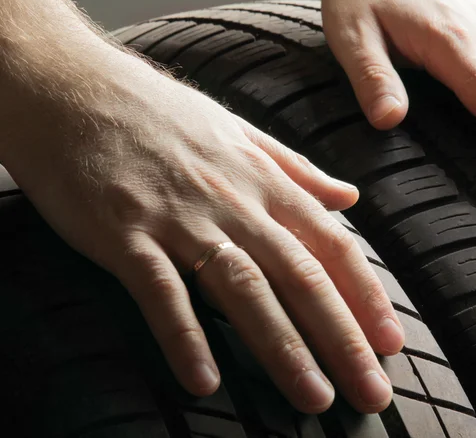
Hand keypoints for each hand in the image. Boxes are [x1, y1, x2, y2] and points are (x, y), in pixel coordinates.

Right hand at [2, 52, 403, 413]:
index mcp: (261, 179)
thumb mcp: (239, 129)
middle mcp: (231, 202)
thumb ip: (296, 168)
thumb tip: (348, 196)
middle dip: (342, 336)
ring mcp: (178, 218)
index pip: (329, 243)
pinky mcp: (125, 234)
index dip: (366, 294)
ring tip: (314, 396)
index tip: (391, 339)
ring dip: (282, 347)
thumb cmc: (159, 111)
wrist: (75, 88)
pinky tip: (205, 381)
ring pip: (243, 288)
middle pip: (300, 275)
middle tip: (373, 390)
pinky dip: (183, 336)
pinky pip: (160, 292)